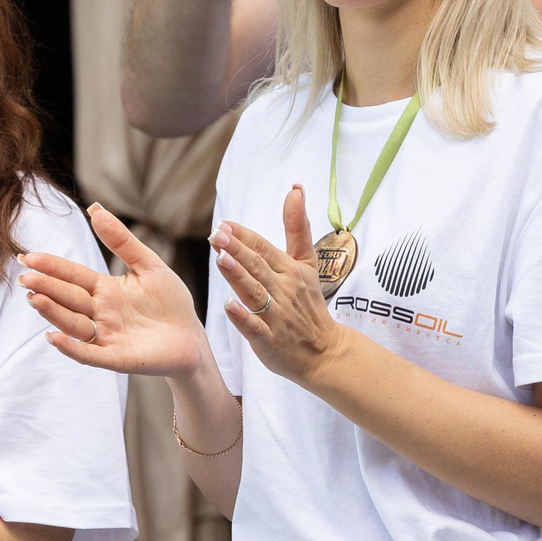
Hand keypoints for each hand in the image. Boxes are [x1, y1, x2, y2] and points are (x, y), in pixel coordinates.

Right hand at [21, 204, 214, 378]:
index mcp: (105, 289)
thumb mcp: (149, 265)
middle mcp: (99, 313)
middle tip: (25, 278)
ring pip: (74, 324)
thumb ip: (123, 242)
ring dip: (54, 313)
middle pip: (69, 299)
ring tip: (35, 299)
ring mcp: (106, 336)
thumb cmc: (170, 301)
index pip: (73, 276)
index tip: (28, 257)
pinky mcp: (117, 358)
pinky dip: (71, 347)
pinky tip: (54, 337)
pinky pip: (89, 353)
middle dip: (47, 288)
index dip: (52, 267)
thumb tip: (95, 209)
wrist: (192, 337)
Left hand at [210, 186, 349, 387]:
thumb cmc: (309, 304)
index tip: (224, 224)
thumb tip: (296, 190)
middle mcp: (283, 290)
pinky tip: (229, 306)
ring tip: (221, 259)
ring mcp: (277, 316)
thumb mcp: (307, 263)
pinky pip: (255, 328)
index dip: (244, 236)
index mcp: (290, 270)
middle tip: (216, 234)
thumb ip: (298, 227)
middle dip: (237, 250)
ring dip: (238, 276)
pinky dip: (243, 317)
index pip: (264, 248)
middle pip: (257, 267)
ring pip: (255, 292)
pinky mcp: (270, 341)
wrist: (324, 350)